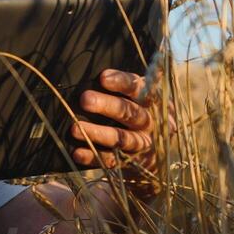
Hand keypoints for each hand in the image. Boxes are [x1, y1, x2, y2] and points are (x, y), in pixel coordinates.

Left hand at [69, 68, 161, 198]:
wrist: (158, 152)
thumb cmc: (139, 112)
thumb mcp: (140, 96)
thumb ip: (127, 83)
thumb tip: (103, 71)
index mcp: (152, 101)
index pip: (139, 89)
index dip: (122, 82)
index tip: (103, 77)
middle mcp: (150, 122)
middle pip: (131, 113)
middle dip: (107, 105)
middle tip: (85, 99)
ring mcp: (143, 144)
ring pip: (122, 138)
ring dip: (98, 133)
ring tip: (74, 128)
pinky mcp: (133, 163)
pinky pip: (114, 160)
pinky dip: (95, 156)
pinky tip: (78, 153)